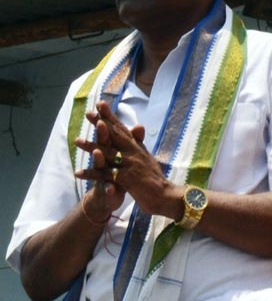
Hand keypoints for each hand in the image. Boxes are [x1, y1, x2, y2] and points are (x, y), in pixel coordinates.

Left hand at [74, 101, 178, 218]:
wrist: (165, 195)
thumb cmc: (155, 178)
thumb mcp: (147, 157)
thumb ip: (139, 143)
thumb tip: (137, 126)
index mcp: (138, 147)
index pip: (123, 129)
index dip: (111, 116)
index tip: (101, 104)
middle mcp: (134, 153)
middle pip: (115, 136)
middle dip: (100, 124)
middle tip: (88, 113)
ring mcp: (131, 165)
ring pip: (108, 153)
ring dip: (91, 148)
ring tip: (77, 141)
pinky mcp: (127, 179)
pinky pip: (105, 175)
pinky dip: (91, 174)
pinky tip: (79, 173)